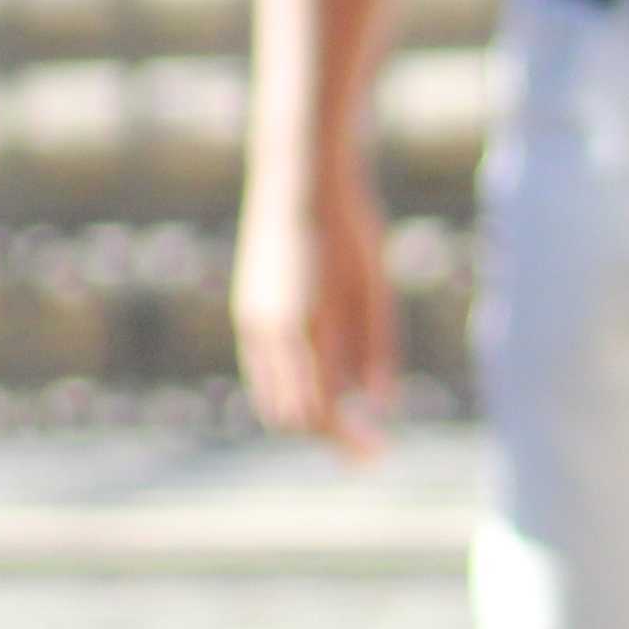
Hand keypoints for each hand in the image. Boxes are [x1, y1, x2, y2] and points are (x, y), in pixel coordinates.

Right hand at [233, 152, 400, 456]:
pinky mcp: (247, 308)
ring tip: (350, 417)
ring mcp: (251, 319)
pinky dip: (292, 387)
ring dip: (308, 414)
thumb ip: (378, 348)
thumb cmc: (348, 228)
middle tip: (369, 445)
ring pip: (272, 395)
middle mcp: (269, 330)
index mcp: (305, 327)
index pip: (321, 412)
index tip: (379, 453)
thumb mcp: (375, 288)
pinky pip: (264, 369)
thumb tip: (381, 406)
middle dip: (329, 435)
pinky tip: (328, 379)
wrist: (297, 174)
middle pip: (292, 414)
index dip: (349, 441)